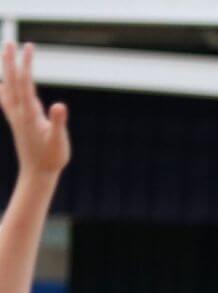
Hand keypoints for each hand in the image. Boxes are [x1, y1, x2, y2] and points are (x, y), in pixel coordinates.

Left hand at [0, 43, 68, 176]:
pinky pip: (6, 99)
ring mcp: (16, 116)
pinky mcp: (17, 121)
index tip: (29, 47)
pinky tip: (1, 84)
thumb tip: (60, 106)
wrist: (37, 173)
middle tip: (10, 42)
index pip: (25, 82)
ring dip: (5, 71)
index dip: (26, 64)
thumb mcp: (59, 140)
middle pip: (11, 81)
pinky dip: (2, 88)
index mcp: (29, 113)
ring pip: (7, 87)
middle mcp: (18, 112)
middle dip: (10, 61)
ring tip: (5, 56)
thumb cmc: (51, 157)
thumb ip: (58, 122)